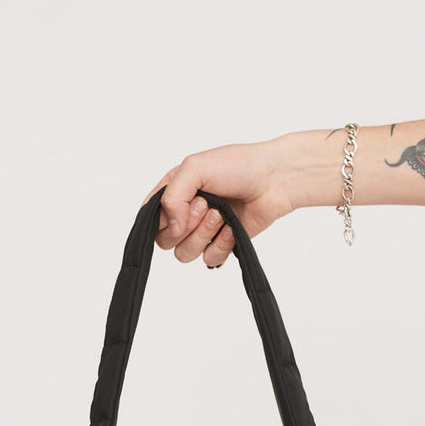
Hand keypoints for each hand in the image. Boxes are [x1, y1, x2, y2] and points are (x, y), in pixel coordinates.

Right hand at [139, 136, 295, 266]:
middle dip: (186, 225)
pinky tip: (233, 227)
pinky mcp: (221, 245)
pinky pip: (208, 259)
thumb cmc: (238, 166)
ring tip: (221, 214)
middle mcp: (185, 212)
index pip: (150, 217)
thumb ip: (171, 197)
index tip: (181, 207)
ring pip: (184, 254)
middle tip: (206, 205)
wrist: (274, 180)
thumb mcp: (194, 168)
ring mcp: (203, 230)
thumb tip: (170, 227)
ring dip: (203, 234)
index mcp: (174, 190)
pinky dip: (221, 244)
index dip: (161, 218)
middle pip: (164, 240)